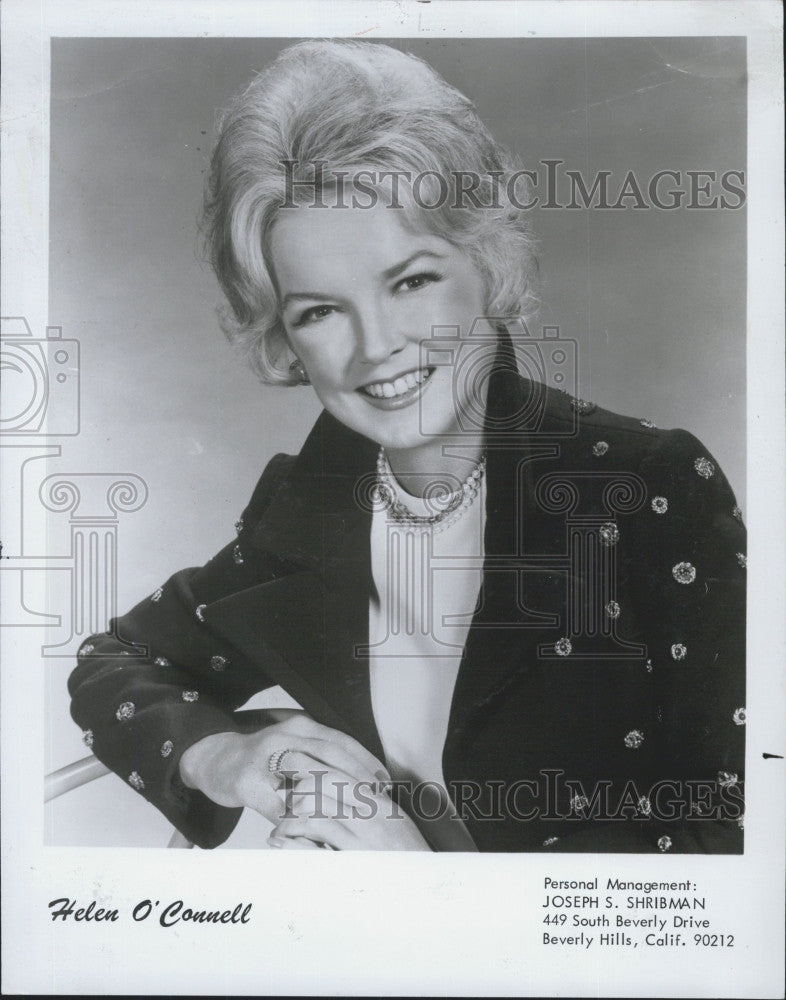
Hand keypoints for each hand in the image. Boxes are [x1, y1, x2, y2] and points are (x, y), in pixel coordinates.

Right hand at [178, 710, 388, 827]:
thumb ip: (320, 756)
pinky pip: (279, 805)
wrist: (215, 760)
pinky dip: (299, 819)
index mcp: (301, 726)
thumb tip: (362, 777)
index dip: (366, 762)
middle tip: (377, 802)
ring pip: (307, 778)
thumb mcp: (292, 747)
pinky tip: (315, 831)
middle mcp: (285, 736)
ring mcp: (265, 758)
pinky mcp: (248, 783)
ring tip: (354, 818)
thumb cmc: (262, 759)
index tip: (385, 782)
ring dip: (333, 800)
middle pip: (330, 756)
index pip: (341, 741)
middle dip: (357, 781)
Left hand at [268, 767, 432, 850]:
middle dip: (295, 788)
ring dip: (290, 817)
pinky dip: (293, 843)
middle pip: (322, 788)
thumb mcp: (394, 824)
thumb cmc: (408, 858)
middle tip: (278, 795)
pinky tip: (279, 843)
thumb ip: (371, 806)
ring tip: (279, 827)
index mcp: (379, 802)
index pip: (338, 773)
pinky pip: (316, 848)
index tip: (289, 769)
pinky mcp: (353, 862)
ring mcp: (362, 838)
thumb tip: (346, 793)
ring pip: (316, 814)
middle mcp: (370, 815)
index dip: (309, 769)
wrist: (427, 890)